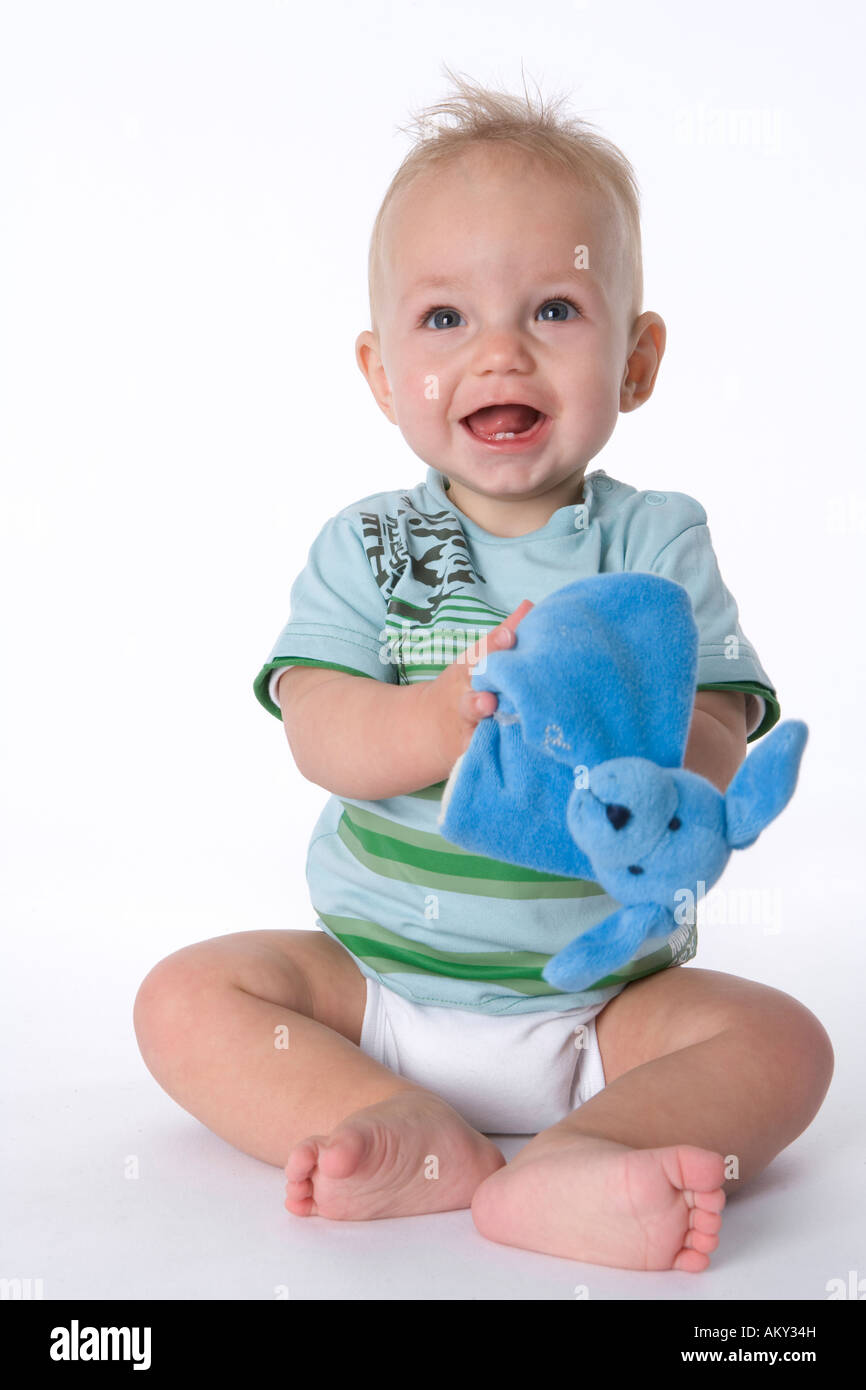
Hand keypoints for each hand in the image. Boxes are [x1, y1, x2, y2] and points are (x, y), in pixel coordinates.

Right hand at [419, 599, 533, 773]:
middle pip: (471, 701)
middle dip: (478, 701)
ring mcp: (466, 734)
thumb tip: (530, 605)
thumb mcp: (476, 660)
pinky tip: (512, 760)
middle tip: (488, 699)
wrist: (426, 731)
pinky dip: (492, 759)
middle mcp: (464, 704)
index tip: (509, 636)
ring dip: (482, 733)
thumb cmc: (465, 688)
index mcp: (468, 674)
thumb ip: (503, 636)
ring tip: (489, 726)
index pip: (481, 657)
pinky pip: (484, 760)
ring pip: (475, 735)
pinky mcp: (472, 759)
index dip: (495, 647)